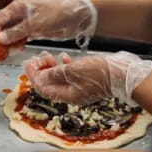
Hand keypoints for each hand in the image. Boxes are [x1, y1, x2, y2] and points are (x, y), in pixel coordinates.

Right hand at [0, 0, 97, 53]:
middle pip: (2, 27)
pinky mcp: (34, 30)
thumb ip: (17, 31)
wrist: (77, 15)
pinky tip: (15, 50)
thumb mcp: (35, 23)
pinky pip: (20, 38)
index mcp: (17, 7)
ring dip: (6, 44)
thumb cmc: (57, 12)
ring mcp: (27, 23)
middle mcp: (20, 14)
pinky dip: (16, 44)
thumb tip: (0, 38)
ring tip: (3, 55)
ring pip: (10, 34)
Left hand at [24, 50, 151, 104]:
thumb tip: (41, 77)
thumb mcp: (73, 71)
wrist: (123, 73)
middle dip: (42, 71)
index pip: (44, 89)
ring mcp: (81, 87)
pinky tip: (63, 57)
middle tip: (37, 59)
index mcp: (68, 96)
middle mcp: (73, 94)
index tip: (28, 64)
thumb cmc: (99, 73)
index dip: (34, 76)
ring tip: (48, 56)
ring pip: (60, 78)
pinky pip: (71, 74)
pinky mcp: (88, 79)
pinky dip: (65, 66)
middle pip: (51, 84)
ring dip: (52, 67)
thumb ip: (55, 74)